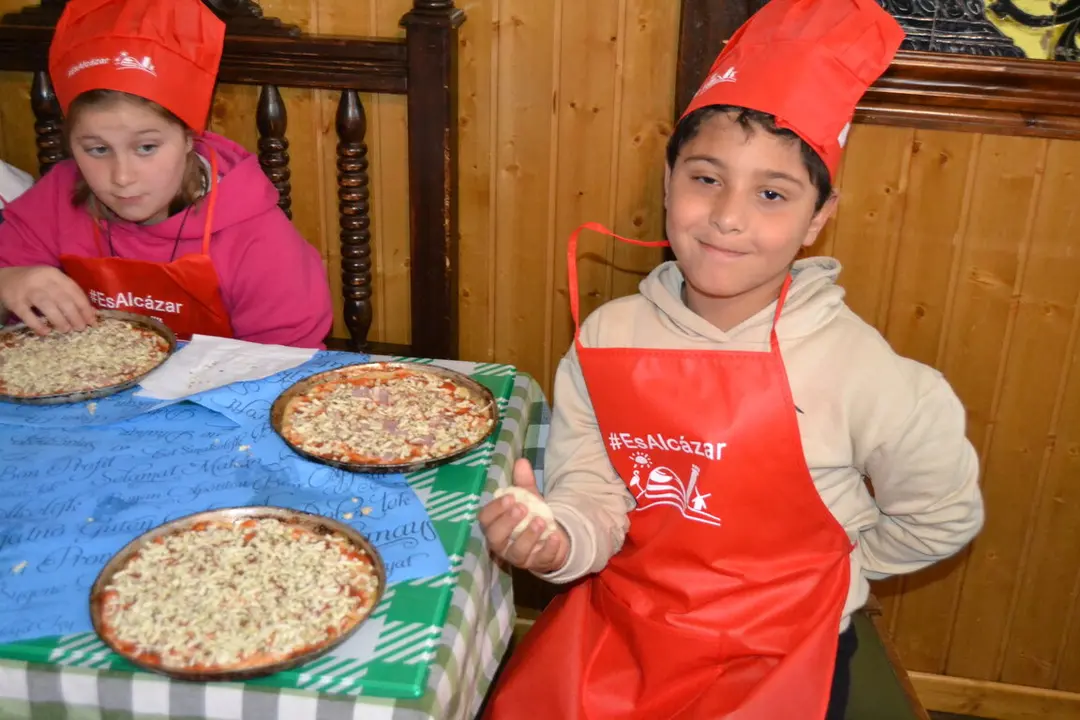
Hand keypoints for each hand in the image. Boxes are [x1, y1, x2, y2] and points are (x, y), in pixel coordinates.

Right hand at [0, 265, 96, 334]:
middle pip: (63, 299)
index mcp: (54, 274)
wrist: (4, 279)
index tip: (92, 321)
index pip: (74, 290)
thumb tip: (92, 312)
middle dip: (75, 316)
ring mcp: (27, 291)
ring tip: (66, 330)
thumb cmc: (36, 283)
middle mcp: (41, 280)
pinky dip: (38, 325)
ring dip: (60, 320)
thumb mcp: (53, 282)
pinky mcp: (15, 302)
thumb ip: (70, 294)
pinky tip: (46, 332)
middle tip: (80, 328)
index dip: (85, 307)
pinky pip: (28, 315)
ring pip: (47, 306)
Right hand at [479, 458, 569, 574]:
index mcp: (495, 526)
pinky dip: (548, 549)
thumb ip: (524, 483)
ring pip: (517, 552)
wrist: (551, 538)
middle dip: (507, 523)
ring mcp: (519, 557)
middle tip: (521, 508)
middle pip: (495, 538)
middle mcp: (502, 544)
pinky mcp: (537, 564)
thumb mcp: (528, 498)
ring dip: (528, 536)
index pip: (485, 520)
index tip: (509, 497)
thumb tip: (522, 461)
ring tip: (540, 520)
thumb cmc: (531, 517)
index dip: (495, 510)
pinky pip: (540, 560)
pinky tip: (554, 536)